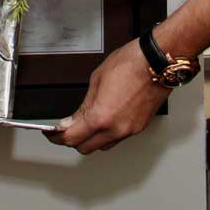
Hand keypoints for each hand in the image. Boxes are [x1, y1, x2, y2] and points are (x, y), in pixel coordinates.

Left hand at [44, 39, 170, 153]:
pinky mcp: (139, 127)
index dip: (57, 137)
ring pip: (103, 145)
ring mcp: (129, 130)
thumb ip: (84, 105)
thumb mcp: (96, 81)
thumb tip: (74, 119)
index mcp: (100, 117)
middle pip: (86, 148)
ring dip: (92, 139)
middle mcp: (115, 129)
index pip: (72, 138)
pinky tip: (105, 121)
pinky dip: (108, 133)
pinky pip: (118, 138)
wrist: (157, 62)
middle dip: (73, 140)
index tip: (52, 133)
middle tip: (66, 128)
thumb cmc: (130, 64)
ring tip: (85, 124)